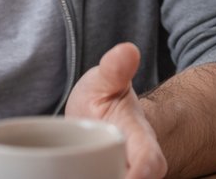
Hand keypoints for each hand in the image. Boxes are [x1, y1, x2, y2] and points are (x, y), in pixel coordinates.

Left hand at [65, 43, 167, 178]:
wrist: (100, 120)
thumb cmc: (104, 100)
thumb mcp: (104, 81)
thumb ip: (114, 69)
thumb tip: (127, 50)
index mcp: (140, 140)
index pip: (151, 162)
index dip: (141, 173)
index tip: (125, 176)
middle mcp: (134, 167)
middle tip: (77, 177)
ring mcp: (121, 177)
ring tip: (64, 178)